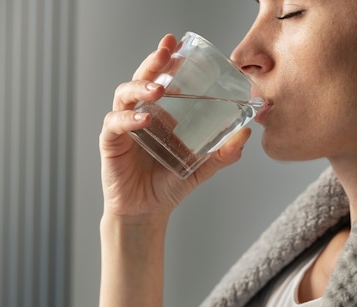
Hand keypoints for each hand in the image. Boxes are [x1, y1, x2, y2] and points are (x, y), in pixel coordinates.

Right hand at [99, 34, 250, 221]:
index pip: (162, 78)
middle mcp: (140, 113)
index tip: (181, 45)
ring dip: (141, 86)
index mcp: (161, 113)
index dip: (169, 60)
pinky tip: (145, 118)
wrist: (147, 212)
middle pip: (142, 77)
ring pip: (125, 94)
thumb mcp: (201, 167)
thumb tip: (246, 133)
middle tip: (166, 50)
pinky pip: (115, 123)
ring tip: (159, 88)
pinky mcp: (110, 142)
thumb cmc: (168, 185)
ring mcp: (124, 125)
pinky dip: (129, 118)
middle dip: (154, 61)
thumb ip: (222, 153)